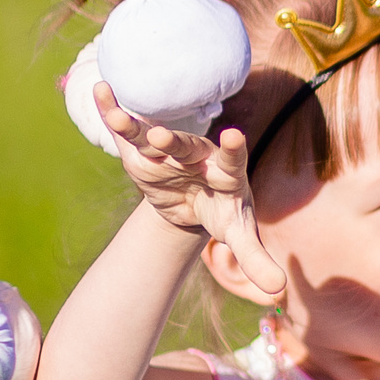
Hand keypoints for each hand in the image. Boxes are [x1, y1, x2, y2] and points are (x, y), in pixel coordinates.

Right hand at [95, 84, 286, 300]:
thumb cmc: (222, 210)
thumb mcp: (237, 233)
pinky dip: (113, 111)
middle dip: (174, 143)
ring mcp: (168, 151)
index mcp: (226, 170)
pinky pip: (129, 130)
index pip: (232, 158)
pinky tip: (101, 89)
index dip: (232, 149)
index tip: (234, 137)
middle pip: (186, 146)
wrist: (195, 200)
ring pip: (152, 135)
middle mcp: (197, 154)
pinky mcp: (143, 151)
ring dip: (137, 127)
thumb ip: (255, 257)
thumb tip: (278, 290)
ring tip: (122, 119)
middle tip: (163, 138)